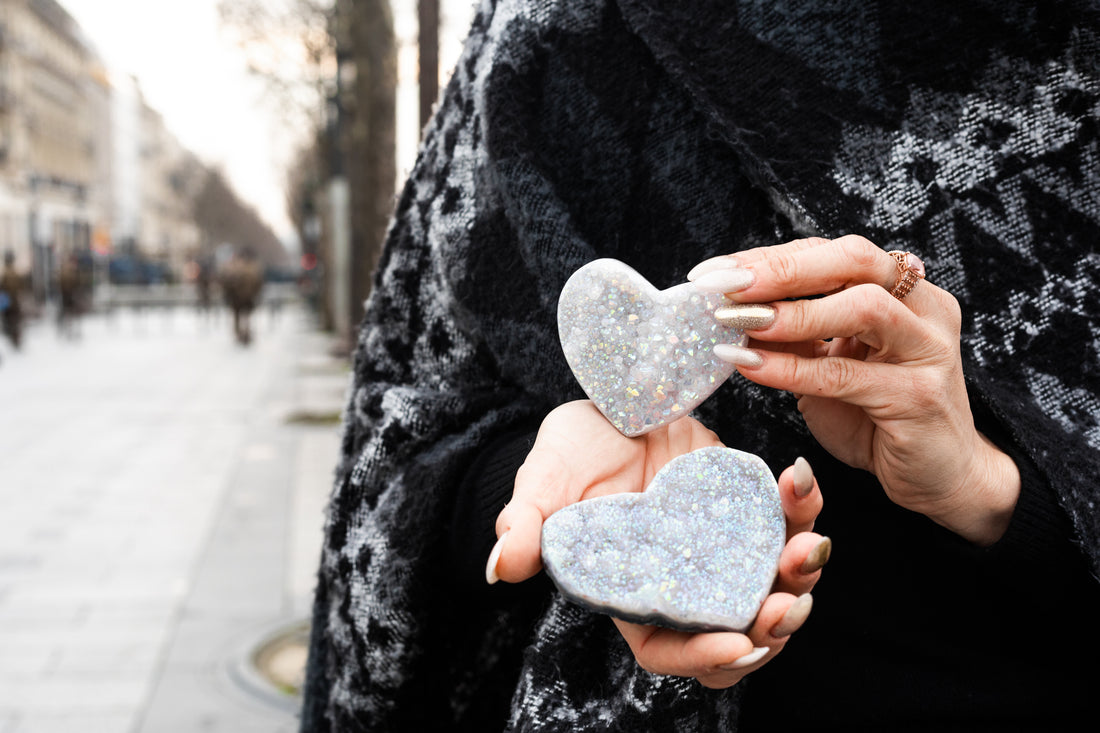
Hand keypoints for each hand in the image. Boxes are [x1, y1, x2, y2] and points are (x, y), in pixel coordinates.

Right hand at [489, 400, 828, 687]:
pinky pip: (786, 520)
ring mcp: (722, 545)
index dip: (703, 656)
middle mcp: (685, 579)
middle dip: (771, 628)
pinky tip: (799, 480)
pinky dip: (803, 508)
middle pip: (737, 631)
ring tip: (808, 547)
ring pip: (774, 584)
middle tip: (789, 604)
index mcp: (635, 592)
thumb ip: (523, 523)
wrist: (612, 403)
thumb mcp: (543, 480)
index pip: (671, 647)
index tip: (736, 642)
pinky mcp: (748, 505)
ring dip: (800, 577)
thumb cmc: (572, 451)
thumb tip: (500, 568)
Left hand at [690, 235, 1020, 544]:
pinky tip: (749, 367)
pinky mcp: (919, 397)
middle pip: (855, 262)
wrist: (938, 476)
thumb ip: (793, 334)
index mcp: (903, 289)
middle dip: (782, 270)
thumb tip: (730, 308)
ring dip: (791, 313)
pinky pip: (846, 375)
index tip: (715, 271)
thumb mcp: (829, 363)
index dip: (772, 258)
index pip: (833, 254)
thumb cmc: (876, 414)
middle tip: (724, 285)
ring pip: (862, 308)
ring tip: (737, 322)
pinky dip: (792, 369)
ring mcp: (929, 350)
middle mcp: (924, 308)